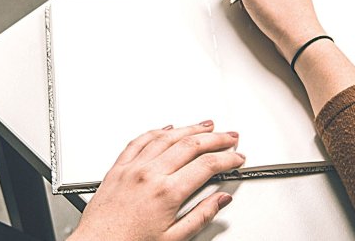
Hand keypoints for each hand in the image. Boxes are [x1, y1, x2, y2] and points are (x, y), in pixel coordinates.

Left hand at [69, 121, 244, 240]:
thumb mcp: (174, 239)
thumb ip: (201, 216)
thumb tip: (220, 200)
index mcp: (166, 193)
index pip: (206, 166)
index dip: (227, 159)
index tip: (237, 158)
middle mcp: (149, 175)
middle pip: (190, 145)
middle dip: (215, 138)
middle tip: (230, 136)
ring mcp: (132, 168)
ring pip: (166, 137)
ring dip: (189, 128)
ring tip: (206, 125)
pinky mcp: (118, 168)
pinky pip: (139, 141)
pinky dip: (157, 131)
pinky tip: (167, 128)